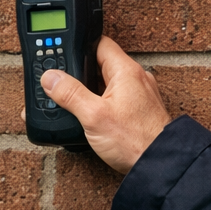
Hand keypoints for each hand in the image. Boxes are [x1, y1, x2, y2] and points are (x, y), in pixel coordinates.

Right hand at [39, 36, 171, 173]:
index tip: (62, 56)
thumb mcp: (93, 116)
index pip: (100, 43)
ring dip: (89, 91)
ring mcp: (139, 96)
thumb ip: (70, 94)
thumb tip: (50, 78)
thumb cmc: (135, 141)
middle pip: (100, 64)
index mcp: (126, 71)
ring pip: (107, 84)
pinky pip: (115, 100)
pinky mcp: (139, 112)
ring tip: (72, 103)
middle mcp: (136, 79)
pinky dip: (100, 104)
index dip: (78, 47)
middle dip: (80, 73)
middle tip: (61, 83)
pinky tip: (90, 118)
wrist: (159, 165)